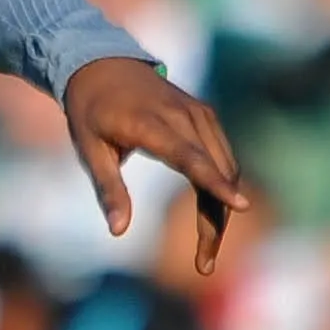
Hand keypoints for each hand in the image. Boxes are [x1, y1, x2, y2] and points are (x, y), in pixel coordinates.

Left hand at [63, 55, 249, 273]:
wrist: (102, 65)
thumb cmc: (90, 112)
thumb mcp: (89, 150)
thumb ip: (108, 189)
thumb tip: (117, 231)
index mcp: (150, 124)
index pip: (189, 158)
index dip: (215, 184)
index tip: (241, 206)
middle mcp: (182, 116)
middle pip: (214, 173)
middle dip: (216, 221)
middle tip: (203, 265)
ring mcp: (198, 114)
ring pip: (225, 168)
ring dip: (222, 210)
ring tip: (205, 251)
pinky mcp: (205, 116)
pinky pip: (223, 157)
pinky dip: (222, 187)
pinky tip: (211, 216)